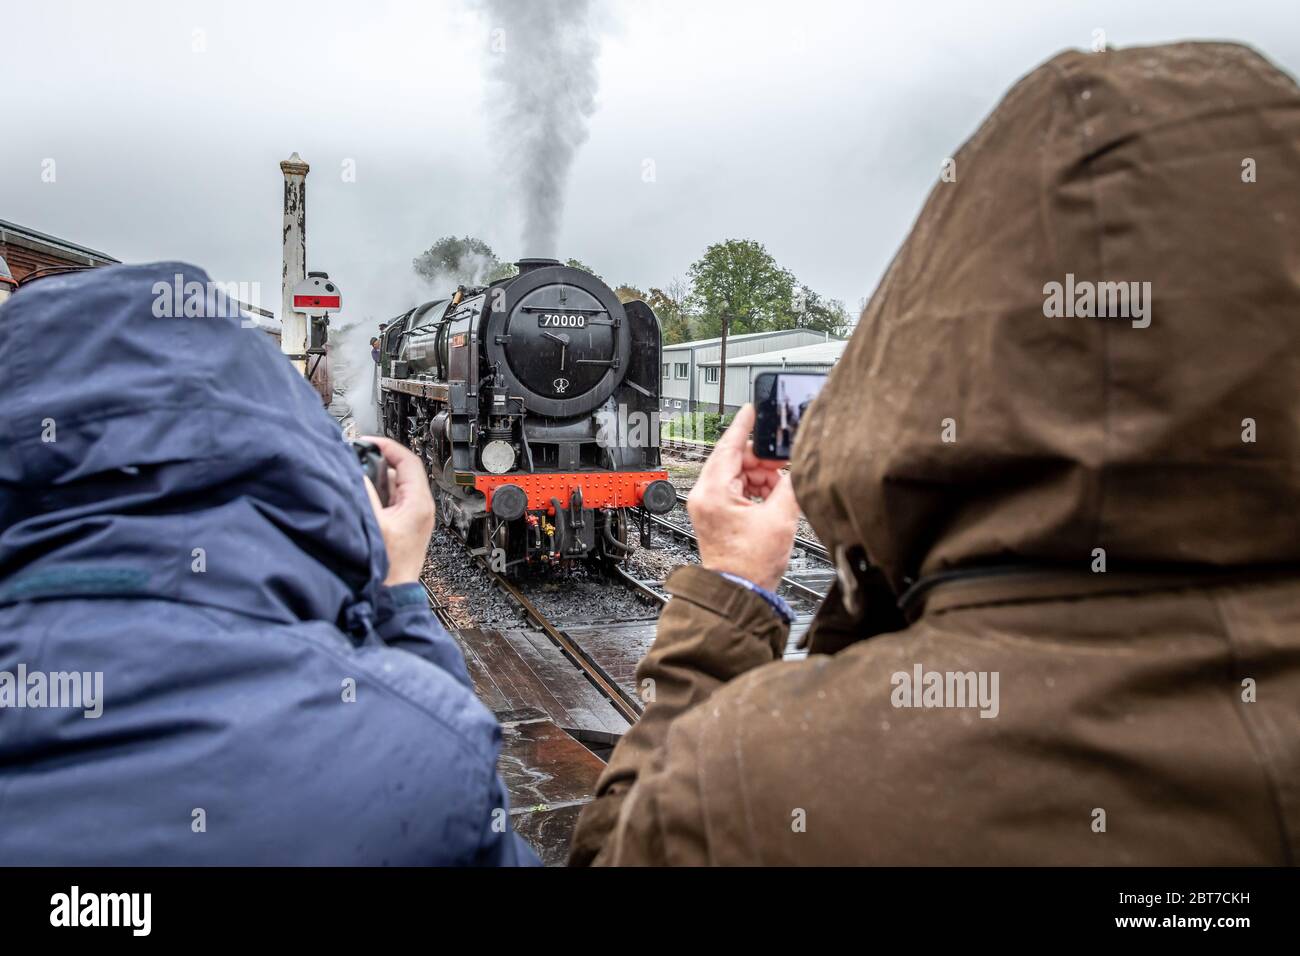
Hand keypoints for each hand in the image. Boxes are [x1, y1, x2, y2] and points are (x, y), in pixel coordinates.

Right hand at [361, 435, 435, 585]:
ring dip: (375, 478)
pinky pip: (390, 501)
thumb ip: (365, 493)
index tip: (368, 441)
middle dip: (378, 461)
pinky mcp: (402, 528)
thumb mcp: (373, 523)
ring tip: (355, 473)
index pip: (408, 460)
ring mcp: (412, 519)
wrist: (390, 596)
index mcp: (419, 503)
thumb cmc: (388, 568)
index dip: (387, 446)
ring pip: (394, 486)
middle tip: (357, 456)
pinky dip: (375, 493)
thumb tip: (357, 471)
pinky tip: (359, 496)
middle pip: (400, 471)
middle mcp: (420, 509)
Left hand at [686, 404, 800, 591]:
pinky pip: (736, 488)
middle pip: (734, 458)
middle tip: (783, 463)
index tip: (753, 409)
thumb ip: (790, 484)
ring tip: (780, 487)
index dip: (744, 425)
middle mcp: (704, 495)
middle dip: (761, 460)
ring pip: (737, 473)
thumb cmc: (750, 566)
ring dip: (760, 475)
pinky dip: (755, 487)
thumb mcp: (780, 518)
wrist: (740, 592)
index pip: (728, 445)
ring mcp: (708, 504)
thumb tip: (797, 465)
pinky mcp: (715, 513)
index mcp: (713, 492)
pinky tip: (772, 496)